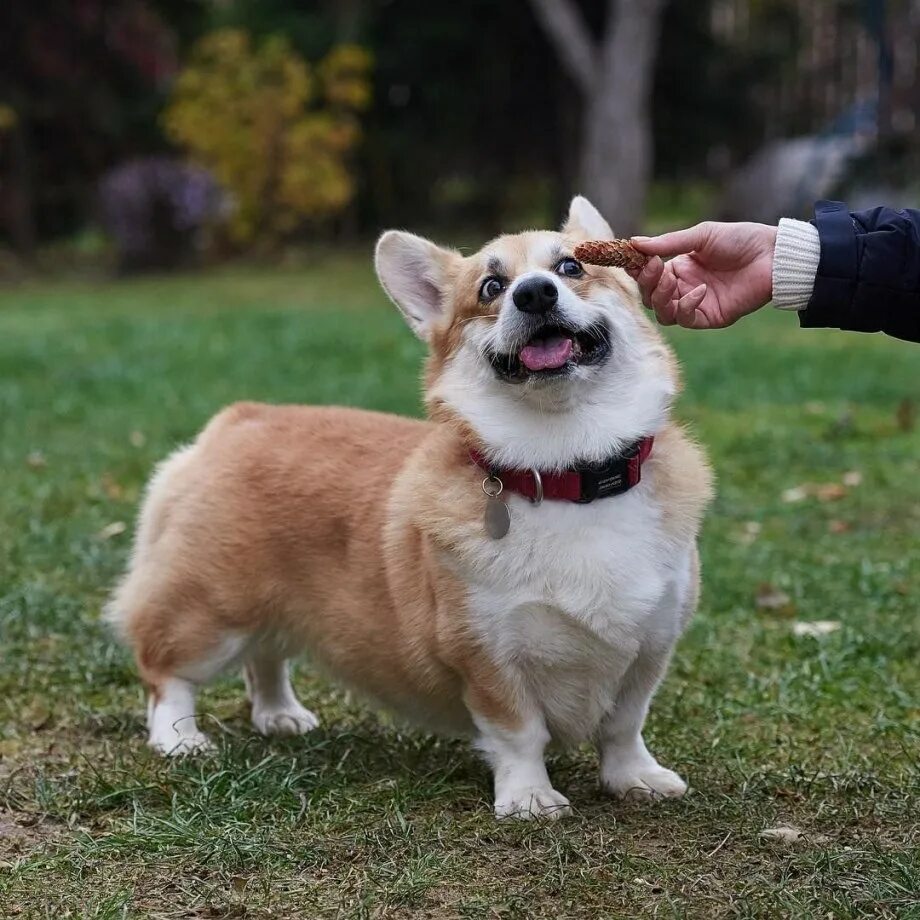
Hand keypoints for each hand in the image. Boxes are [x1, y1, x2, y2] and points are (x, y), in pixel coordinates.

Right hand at [626, 222, 777, 328]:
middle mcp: (684, 288)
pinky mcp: (710, 317)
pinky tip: (699, 290)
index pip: (648, 276)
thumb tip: (635, 243)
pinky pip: (685, 319)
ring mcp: (696, 304)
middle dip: (647, 283)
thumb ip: (668, 243)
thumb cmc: (740, 239)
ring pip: (662, 312)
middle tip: (654, 267)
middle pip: (650, 297)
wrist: (773, 255)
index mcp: (680, 268)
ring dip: (660, 297)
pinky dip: (685, 306)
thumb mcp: (701, 235)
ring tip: (671, 280)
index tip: (632, 259)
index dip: (637, 271)